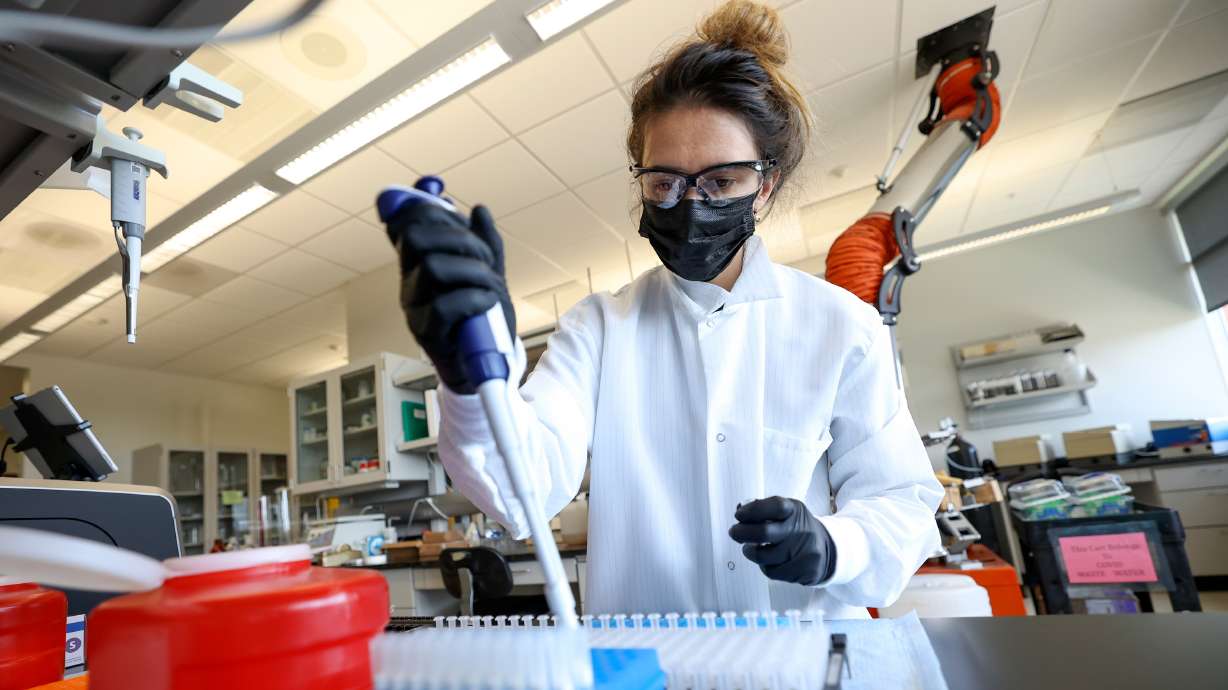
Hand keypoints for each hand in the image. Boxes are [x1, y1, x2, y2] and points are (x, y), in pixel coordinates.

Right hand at [387, 202, 515, 393]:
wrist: (486, 360)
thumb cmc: (482, 315)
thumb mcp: (488, 274)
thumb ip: (485, 243)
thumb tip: (480, 211)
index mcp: (420, 263)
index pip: (407, 225)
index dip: (430, 212)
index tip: (460, 218)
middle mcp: (411, 281)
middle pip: (416, 239)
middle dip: (459, 239)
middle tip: (485, 257)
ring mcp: (415, 307)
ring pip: (434, 268)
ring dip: (474, 270)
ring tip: (492, 285)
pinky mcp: (427, 333)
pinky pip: (445, 306)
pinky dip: (475, 298)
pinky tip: (488, 303)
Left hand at [728, 496, 835, 585]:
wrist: (827, 549)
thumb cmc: (797, 528)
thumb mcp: (785, 512)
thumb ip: (762, 509)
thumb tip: (741, 510)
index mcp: (795, 510)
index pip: (774, 506)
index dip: (752, 510)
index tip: (739, 515)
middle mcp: (802, 530)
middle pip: (764, 533)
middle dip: (742, 533)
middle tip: (734, 533)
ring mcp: (805, 551)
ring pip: (763, 556)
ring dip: (750, 552)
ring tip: (750, 548)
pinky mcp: (805, 570)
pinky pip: (772, 572)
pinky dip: (765, 566)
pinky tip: (769, 560)